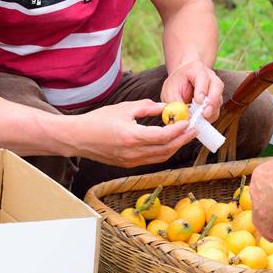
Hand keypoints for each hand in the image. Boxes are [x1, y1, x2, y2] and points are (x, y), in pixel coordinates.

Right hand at [75, 100, 195, 167]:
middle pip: (166, 149)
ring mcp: (131, 161)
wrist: (78, 138)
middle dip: (182, 140)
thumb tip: (165, 108)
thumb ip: (147, 108)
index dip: (178, 130)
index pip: (162, 136)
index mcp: (131, 137)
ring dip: (175, 147)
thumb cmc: (99, 120)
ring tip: (185, 136)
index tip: (188, 122)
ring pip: (161, 157)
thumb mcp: (124, 108)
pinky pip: (152, 160)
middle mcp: (133, 152)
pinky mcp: (128, 165)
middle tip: (194, 130)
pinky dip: (163, 152)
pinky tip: (169, 143)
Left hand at [160, 60, 223, 121]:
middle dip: (212, 101)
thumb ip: (174, 102)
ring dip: (212, 111)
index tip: (198, 101)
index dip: (201, 90)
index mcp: (197, 70)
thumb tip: (181, 117)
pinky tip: (202, 121)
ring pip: (219, 99)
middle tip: (205, 113)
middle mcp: (210, 77)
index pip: (203, 78)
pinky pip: (217, 109)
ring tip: (203, 119)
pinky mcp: (217, 99)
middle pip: (217, 87)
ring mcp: (216, 88)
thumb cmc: (176, 83)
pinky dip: (211, 116)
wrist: (183, 79)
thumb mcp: (170, 90)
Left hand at [249, 156, 272, 240]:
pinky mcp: (263, 216)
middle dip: (268, 209)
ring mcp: (257, 202)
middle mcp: (255, 187)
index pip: (262, 185)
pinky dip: (272, 233)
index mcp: (260, 173)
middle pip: (259, 200)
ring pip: (258, 216)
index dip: (270, 194)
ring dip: (267, 225)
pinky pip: (265, 228)